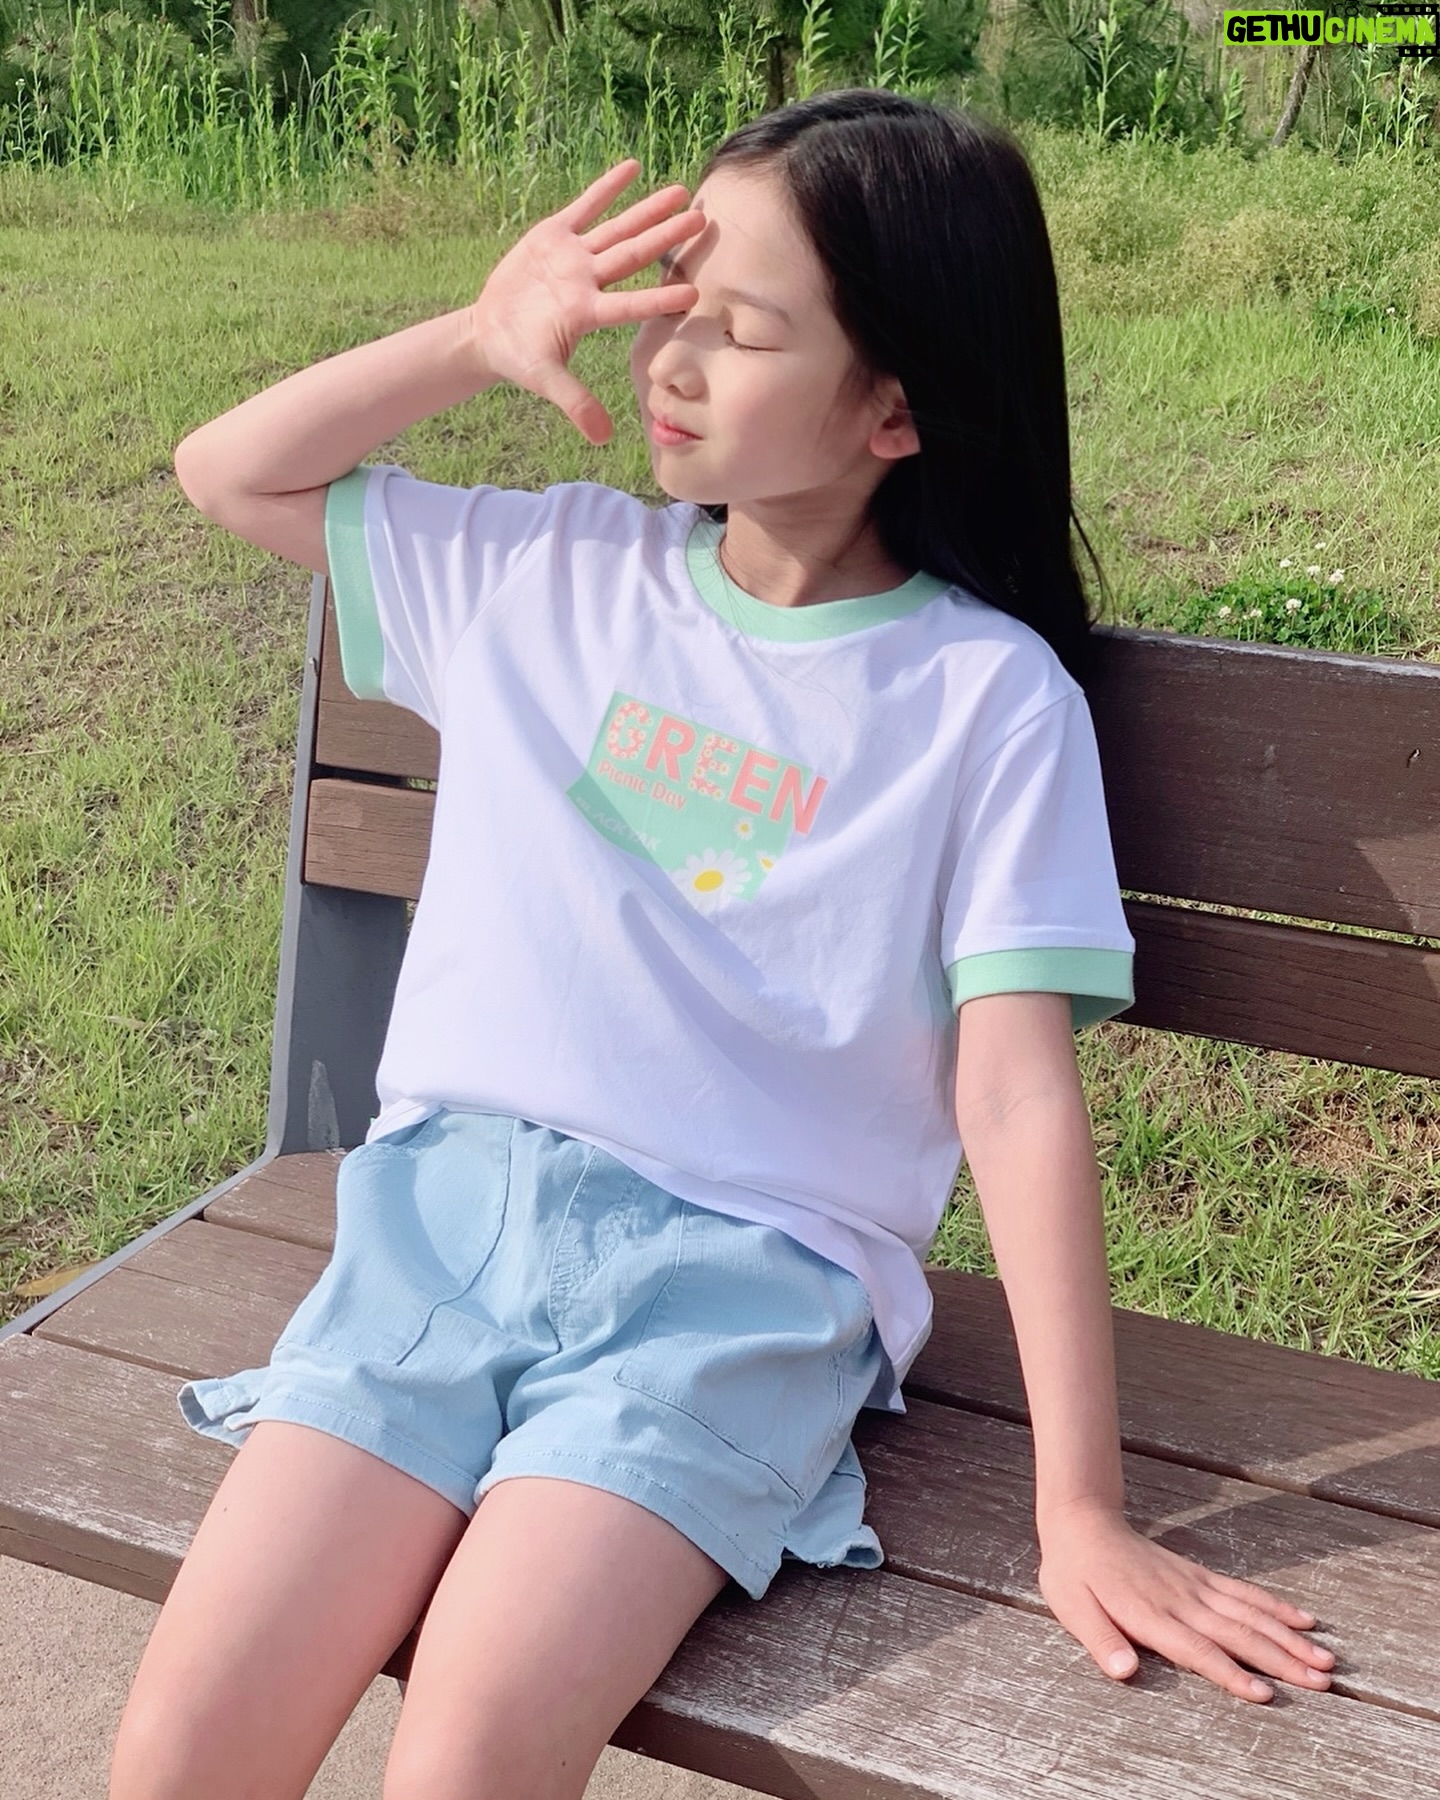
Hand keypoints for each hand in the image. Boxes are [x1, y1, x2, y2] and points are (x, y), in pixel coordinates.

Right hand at [469, 159, 702, 445]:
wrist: (491, 333)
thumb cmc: (520, 358)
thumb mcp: (544, 380)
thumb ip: (575, 403)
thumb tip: (603, 438)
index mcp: (588, 312)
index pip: (631, 304)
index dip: (660, 296)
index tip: (695, 291)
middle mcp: (589, 281)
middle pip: (635, 256)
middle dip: (668, 237)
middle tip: (704, 220)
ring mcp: (575, 257)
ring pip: (618, 229)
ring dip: (647, 210)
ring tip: (681, 192)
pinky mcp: (554, 236)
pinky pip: (585, 207)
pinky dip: (606, 189)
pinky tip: (633, 167)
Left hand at [1035, 1497, 1337, 1703]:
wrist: (1083, 1522)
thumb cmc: (1074, 1573)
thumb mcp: (1072, 1607)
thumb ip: (1100, 1639)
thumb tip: (1123, 1671)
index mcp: (1151, 1614)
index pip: (1197, 1650)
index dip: (1230, 1673)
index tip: (1265, 1693)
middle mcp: (1181, 1600)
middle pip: (1237, 1633)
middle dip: (1281, 1659)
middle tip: (1322, 1682)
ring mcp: (1194, 1585)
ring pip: (1249, 1613)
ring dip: (1289, 1637)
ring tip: (1326, 1660)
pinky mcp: (1200, 1575)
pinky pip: (1243, 1592)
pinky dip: (1275, 1606)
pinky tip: (1304, 1620)